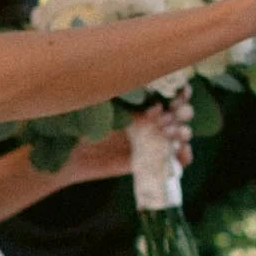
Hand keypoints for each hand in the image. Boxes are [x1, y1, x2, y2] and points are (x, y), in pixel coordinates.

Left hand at [59, 98, 192, 184]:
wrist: (71, 157)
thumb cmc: (81, 127)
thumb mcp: (103, 112)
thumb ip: (126, 110)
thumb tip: (155, 108)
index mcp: (138, 103)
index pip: (165, 95)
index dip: (178, 93)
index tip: (183, 93)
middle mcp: (147, 121)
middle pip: (176, 114)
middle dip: (182, 113)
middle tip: (177, 117)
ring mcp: (150, 142)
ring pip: (177, 136)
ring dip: (183, 134)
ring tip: (179, 135)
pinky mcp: (149, 162)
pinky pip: (171, 160)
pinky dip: (182, 157)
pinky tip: (184, 155)